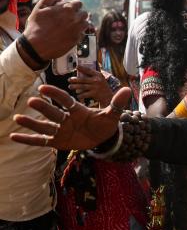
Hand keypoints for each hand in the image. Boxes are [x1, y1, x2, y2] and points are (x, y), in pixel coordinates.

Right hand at [10, 85, 130, 150]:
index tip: (44, 87)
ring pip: (44, 126)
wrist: (103, 138)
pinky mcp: (57, 141)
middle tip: (31, 100)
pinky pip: (41, 141)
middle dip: (43, 107)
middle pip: (53, 112)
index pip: (65, 100)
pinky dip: (28, 140)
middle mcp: (66, 118)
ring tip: (17, 118)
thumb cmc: (104, 123)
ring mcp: (60, 130)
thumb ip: (117, 103)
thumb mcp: (113, 114)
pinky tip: (14, 137)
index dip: (56, 94)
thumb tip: (128, 89)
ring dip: (31, 123)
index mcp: (77, 110)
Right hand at [22, 0, 88, 61]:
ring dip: (79, 23)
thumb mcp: (39, 7)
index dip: (72, 6)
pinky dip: (78, 33)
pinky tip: (68, 34)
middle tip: (68, 18)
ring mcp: (77, 29)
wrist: (36, 46)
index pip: (78, 3)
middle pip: (84, 13)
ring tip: (69, 26)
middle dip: (77, 14)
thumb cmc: (36, 26)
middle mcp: (75, 18)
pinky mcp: (77, 39)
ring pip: (85, 23)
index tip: (67, 9)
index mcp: (67, 8)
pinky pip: (82, 33)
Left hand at [69, 66, 113, 106]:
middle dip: (75, 80)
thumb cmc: (102, 87)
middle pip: (83, 79)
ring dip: (75, 87)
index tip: (77, 66)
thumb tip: (81, 71)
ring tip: (70, 86)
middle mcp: (97, 80)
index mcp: (98, 75)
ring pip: (82, 86)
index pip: (89, 70)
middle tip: (69, 80)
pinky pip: (84, 94)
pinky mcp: (94, 94)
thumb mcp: (100, 79)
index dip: (82, 68)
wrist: (108, 96)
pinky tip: (77, 95)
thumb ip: (93, 75)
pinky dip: (80, 95)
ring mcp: (95, 87)